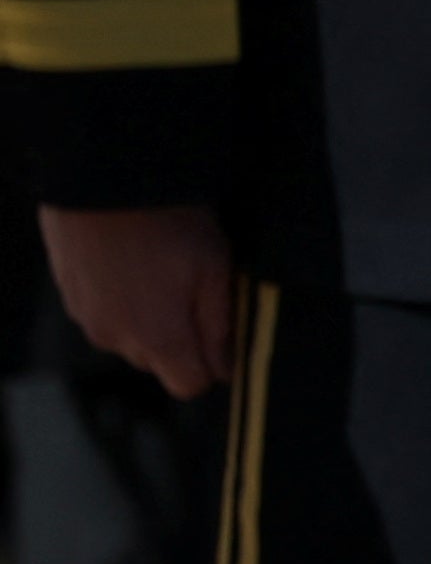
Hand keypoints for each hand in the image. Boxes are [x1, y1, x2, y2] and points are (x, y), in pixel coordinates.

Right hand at [41, 204, 233, 399]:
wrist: (104, 179)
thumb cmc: (168, 222)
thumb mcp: (215, 269)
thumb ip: (220, 326)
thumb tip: (226, 368)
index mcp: (158, 339)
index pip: (190, 384)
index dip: (213, 365)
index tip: (225, 335)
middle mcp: (116, 339)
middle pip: (159, 362)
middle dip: (182, 338)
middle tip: (195, 288)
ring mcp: (88, 319)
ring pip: (130, 338)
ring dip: (149, 318)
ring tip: (161, 270)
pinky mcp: (71, 297)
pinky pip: (105, 315)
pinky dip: (122, 300)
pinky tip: (133, 263)